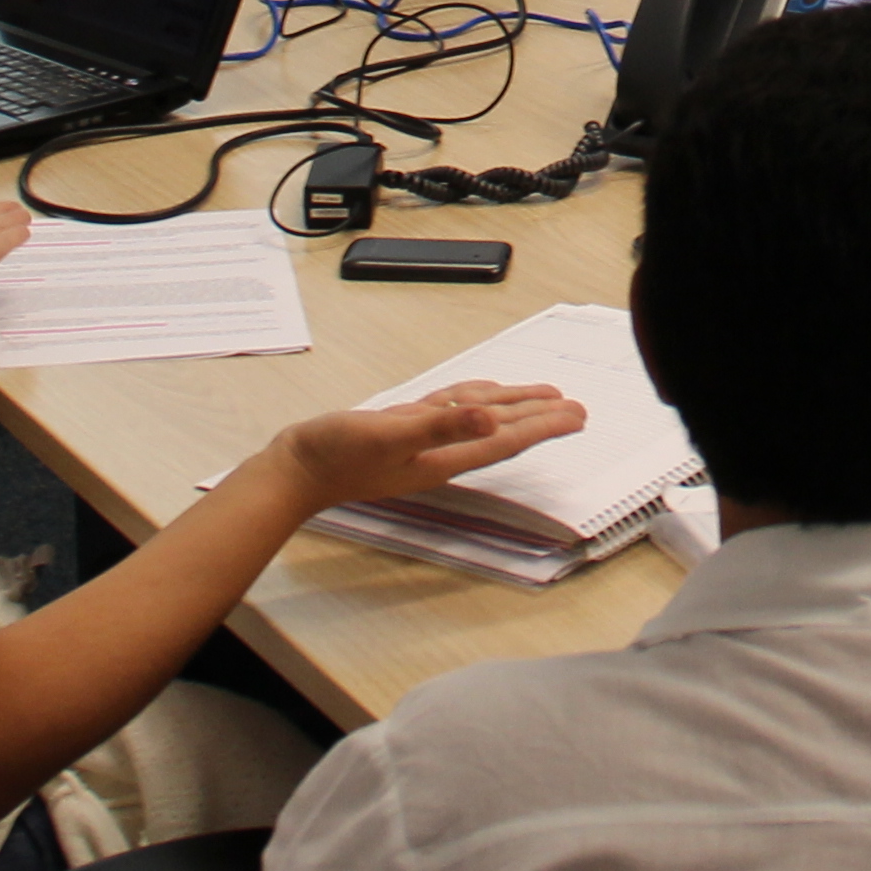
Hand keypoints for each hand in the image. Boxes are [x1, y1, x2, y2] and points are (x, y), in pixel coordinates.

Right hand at [267, 381, 585, 511]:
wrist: (295, 470)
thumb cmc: (335, 455)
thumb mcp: (390, 433)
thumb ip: (441, 425)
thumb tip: (489, 419)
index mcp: (442, 457)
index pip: (505, 440)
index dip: (544, 427)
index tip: (576, 417)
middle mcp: (438, 453)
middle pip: (500, 433)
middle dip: (539, 419)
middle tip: (576, 410)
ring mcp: (421, 444)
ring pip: (478, 422)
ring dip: (512, 411)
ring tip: (542, 402)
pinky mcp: (401, 433)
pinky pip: (449, 415)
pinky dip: (470, 404)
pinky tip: (477, 400)